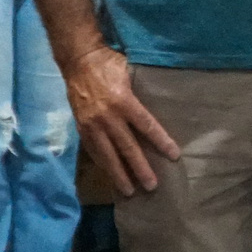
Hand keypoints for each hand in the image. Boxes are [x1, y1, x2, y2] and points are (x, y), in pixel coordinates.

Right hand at [62, 44, 180, 191]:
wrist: (78, 60)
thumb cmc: (108, 63)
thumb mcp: (129, 73)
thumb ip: (140, 92)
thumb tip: (161, 103)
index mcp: (124, 102)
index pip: (147, 126)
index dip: (161, 141)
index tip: (173, 156)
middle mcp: (108, 117)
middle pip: (127, 148)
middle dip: (140, 168)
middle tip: (152, 186)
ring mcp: (93, 125)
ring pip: (108, 155)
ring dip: (119, 174)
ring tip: (129, 191)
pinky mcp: (82, 127)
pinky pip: (94, 151)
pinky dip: (103, 164)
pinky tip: (110, 175)